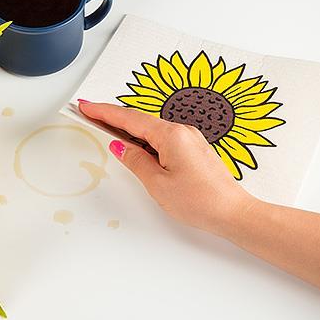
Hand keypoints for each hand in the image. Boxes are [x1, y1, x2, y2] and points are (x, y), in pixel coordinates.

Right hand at [79, 101, 256, 235]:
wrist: (233, 213)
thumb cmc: (201, 201)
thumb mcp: (157, 183)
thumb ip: (135, 161)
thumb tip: (120, 146)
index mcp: (171, 135)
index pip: (129, 119)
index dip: (104, 112)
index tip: (87, 106)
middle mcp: (182, 131)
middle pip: (139, 120)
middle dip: (113, 117)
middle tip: (90, 114)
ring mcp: (189, 139)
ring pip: (151, 130)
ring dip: (128, 129)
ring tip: (107, 130)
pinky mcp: (193, 149)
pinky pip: (163, 138)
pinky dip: (145, 139)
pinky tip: (136, 146)